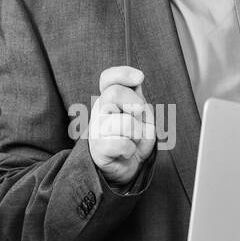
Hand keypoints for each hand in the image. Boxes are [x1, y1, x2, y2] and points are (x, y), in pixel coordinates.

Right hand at [88, 66, 155, 186]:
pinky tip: (126, 152)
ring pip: (124, 122)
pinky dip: (130, 149)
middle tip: (138, 117)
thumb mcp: (142, 116)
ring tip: (132, 140)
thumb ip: (139, 99)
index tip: (140, 78)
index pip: (108, 78)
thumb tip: (137, 81)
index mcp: (109, 99)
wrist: (126, 167)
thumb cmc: (134, 138)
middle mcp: (99, 110)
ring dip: (136, 133)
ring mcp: (96, 129)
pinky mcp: (98, 149)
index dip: (123, 73)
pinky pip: (121, 143)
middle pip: (113, 93)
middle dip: (135, 104)